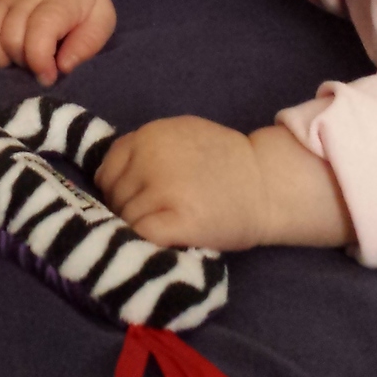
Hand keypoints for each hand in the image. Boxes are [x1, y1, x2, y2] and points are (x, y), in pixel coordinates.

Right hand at [0, 0, 113, 85]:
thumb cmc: (83, 8)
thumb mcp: (102, 20)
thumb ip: (88, 43)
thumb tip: (62, 67)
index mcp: (58, 0)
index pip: (40, 27)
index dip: (40, 59)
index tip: (48, 77)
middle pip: (11, 35)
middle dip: (23, 62)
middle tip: (37, 68)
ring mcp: (2, 1)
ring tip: (16, 66)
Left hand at [96, 117, 352, 250]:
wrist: (268, 183)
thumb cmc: (227, 162)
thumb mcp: (183, 134)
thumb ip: (148, 148)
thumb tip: (109, 177)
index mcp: (149, 135)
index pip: (107, 169)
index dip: (117, 188)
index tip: (134, 199)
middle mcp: (150, 159)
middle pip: (115, 196)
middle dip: (127, 209)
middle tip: (153, 217)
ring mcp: (163, 190)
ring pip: (126, 218)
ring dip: (139, 228)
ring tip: (165, 228)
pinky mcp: (177, 221)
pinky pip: (141, 235)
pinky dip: (146, 241)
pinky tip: (166, 239)